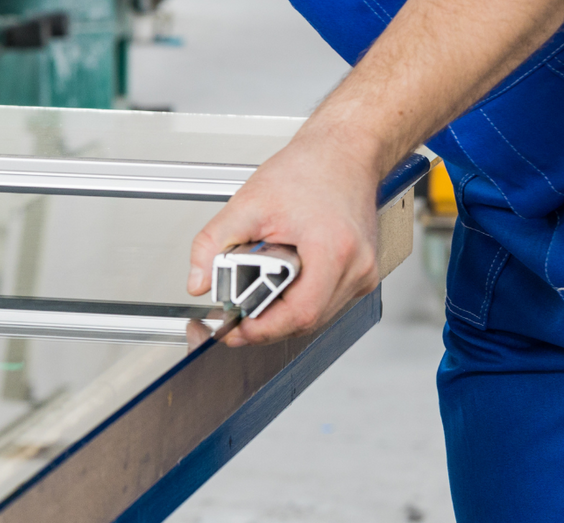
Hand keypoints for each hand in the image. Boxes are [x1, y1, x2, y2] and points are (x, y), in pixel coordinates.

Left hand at [186, 136, 381, 346]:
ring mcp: (365, 272)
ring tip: (257, 294)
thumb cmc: (309, 170)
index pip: (297, 315)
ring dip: (282, 313)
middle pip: (305, 321)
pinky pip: (326, 303)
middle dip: (266, 322)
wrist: (344, 151)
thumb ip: (212, 244)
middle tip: (235, 314)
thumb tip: (199, 281)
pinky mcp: (363, 273)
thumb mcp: (247, 205)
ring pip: (316, 316)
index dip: (260, 329)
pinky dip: (299, 301)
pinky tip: (281, 286)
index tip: (233, 329)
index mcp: (333, 251)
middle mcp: (358, 267)